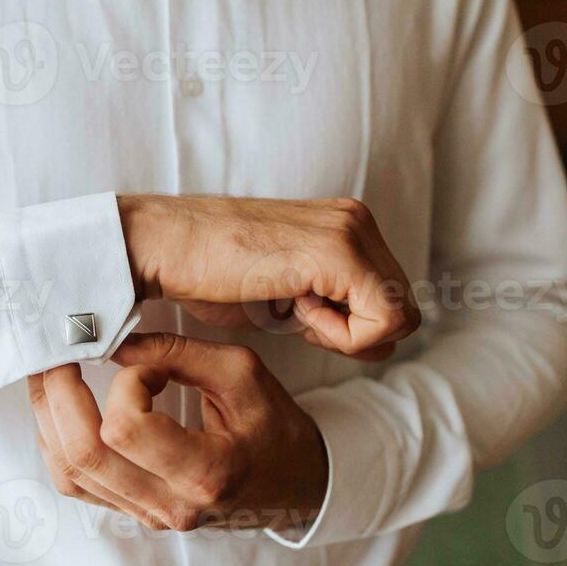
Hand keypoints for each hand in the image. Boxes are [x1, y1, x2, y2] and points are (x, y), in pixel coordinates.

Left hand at [27, 333, 328, 533]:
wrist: (293, 485)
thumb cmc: (274, 427)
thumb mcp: (242, 374)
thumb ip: (179, 353)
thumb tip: (115, 343)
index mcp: (206, 472)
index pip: (126, 429)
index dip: (126, 384)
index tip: (150, 366)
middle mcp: (170, 504)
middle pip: (82, 454)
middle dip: (58, 392)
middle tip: (60, 351)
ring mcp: (147, 515)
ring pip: (68, 470)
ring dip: (49, 415)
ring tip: (52, 372)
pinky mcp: (132, 513)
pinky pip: (74, 483)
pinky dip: (57, 441)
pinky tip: (62, 407)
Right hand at [119, 194, 418, 361]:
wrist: (163, 248)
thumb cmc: (208, 275)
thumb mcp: (285, 296)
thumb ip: (332, 310)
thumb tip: (382, 345)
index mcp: (346, 225)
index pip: (390, 301)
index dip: (351, 330)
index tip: (298, 314)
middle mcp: (356, 220)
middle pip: (403, 312)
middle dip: (353, 333)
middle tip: (295, 316)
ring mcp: (350, 230)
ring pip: (399, 318)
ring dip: (344, 334)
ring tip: (290, 308)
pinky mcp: (338, 251)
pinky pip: (382, 320)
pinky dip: (341, 336)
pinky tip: (294, 310)